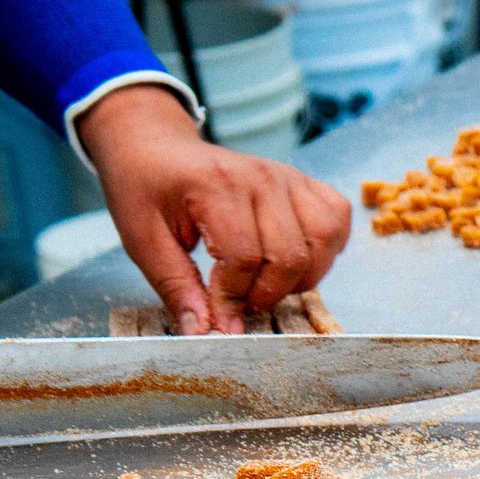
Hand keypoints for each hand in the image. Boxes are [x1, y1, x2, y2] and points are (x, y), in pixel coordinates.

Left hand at [78, 85, 351, 334]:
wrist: (158, 146)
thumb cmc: (146, 189)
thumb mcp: (143, 240)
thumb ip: (176, 286)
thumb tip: (202, 331)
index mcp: (216, 186)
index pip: (243, 258)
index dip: (232, 299)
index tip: (218, 319)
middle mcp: (262, 177)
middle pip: (288, 255)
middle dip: (265, 294)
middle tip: (239, 302)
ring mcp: (288, 177)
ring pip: (323, 240)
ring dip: (301, 276)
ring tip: (267, 284)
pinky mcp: (303, 182)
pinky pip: (336, 218)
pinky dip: (326, 248)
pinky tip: (295, 259)